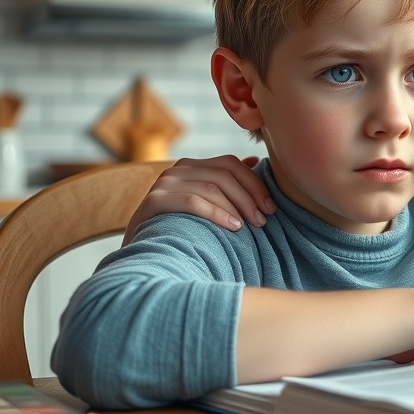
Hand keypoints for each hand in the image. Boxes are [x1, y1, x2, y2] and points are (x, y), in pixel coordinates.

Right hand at [123, 155, 274, 245]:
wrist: (143, 253)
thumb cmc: (181, 229)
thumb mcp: (204, 204)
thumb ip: (225, 183)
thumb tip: (254, 161)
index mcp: (192, 167)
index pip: (230, 164)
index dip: (254, 184)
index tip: (271, 207)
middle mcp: (176, 170)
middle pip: (223, 175)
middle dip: (249, 197)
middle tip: (263, 220)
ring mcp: (163, 184)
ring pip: (211, 187)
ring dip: (237, 207)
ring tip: (250, 225)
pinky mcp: (154, 201)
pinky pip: (193, 201)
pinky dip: (217, 213)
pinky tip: (233, 227)